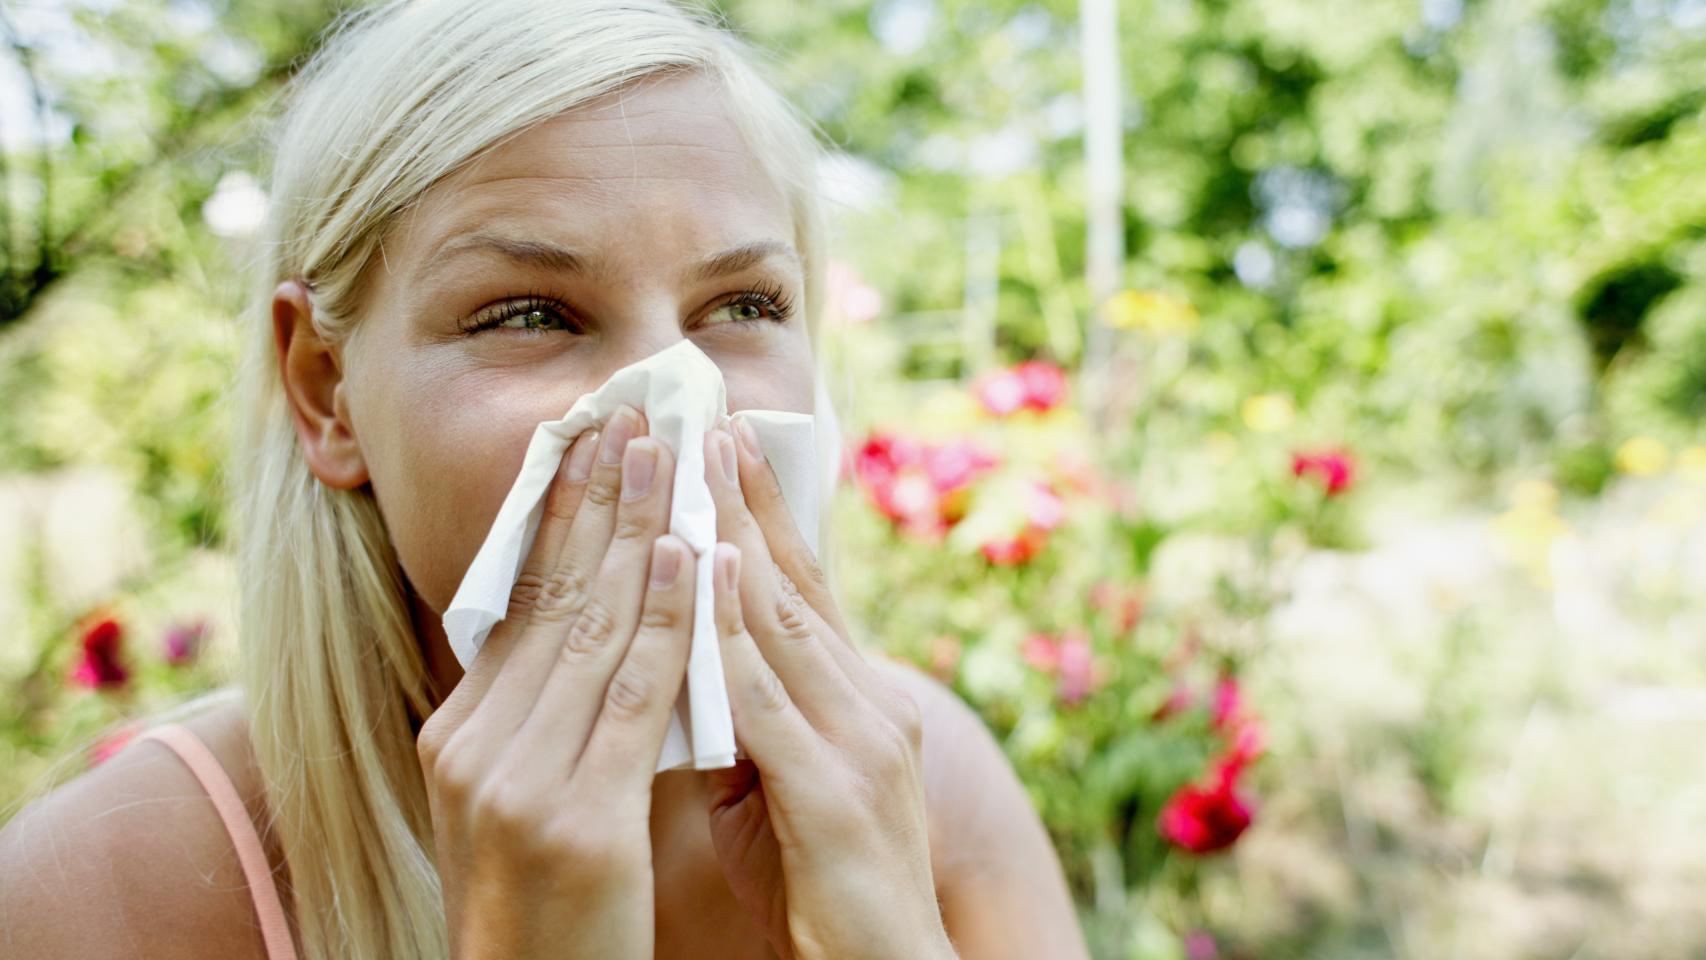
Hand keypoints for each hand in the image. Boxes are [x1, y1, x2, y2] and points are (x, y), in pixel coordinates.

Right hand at [414, 406, 696, 958]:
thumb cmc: (545, 910)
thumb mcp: (519, 801)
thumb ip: (541, 719)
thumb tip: (579, 632)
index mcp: (460, 735)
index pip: (519, 602)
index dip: (558, 517)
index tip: (589, 442)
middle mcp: (475, 745)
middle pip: (550, 596)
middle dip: (596, 499)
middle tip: (632, 413)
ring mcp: (518, 781)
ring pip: (591, 629)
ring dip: (635, 530)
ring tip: (666, 453)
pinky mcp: (574, 820)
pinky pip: (632, 697)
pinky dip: (666, 620)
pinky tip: (689, 556)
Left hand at [700, 421, 956, 959]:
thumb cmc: (827, 890)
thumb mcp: (782, 790)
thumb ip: (747, 723)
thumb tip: (688, 668)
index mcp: (860, 702)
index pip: (805, 592)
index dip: (763, 519)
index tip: (723, 448)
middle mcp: (871, 704)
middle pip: (798, 584)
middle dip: (746, 500)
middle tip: (705, 422)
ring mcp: (862, 742)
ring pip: (784, 620)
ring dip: (733, 538)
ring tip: (694, 466)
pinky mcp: (837, 791)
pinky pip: (768, 696)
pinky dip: (730, 631)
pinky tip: (701, 577)